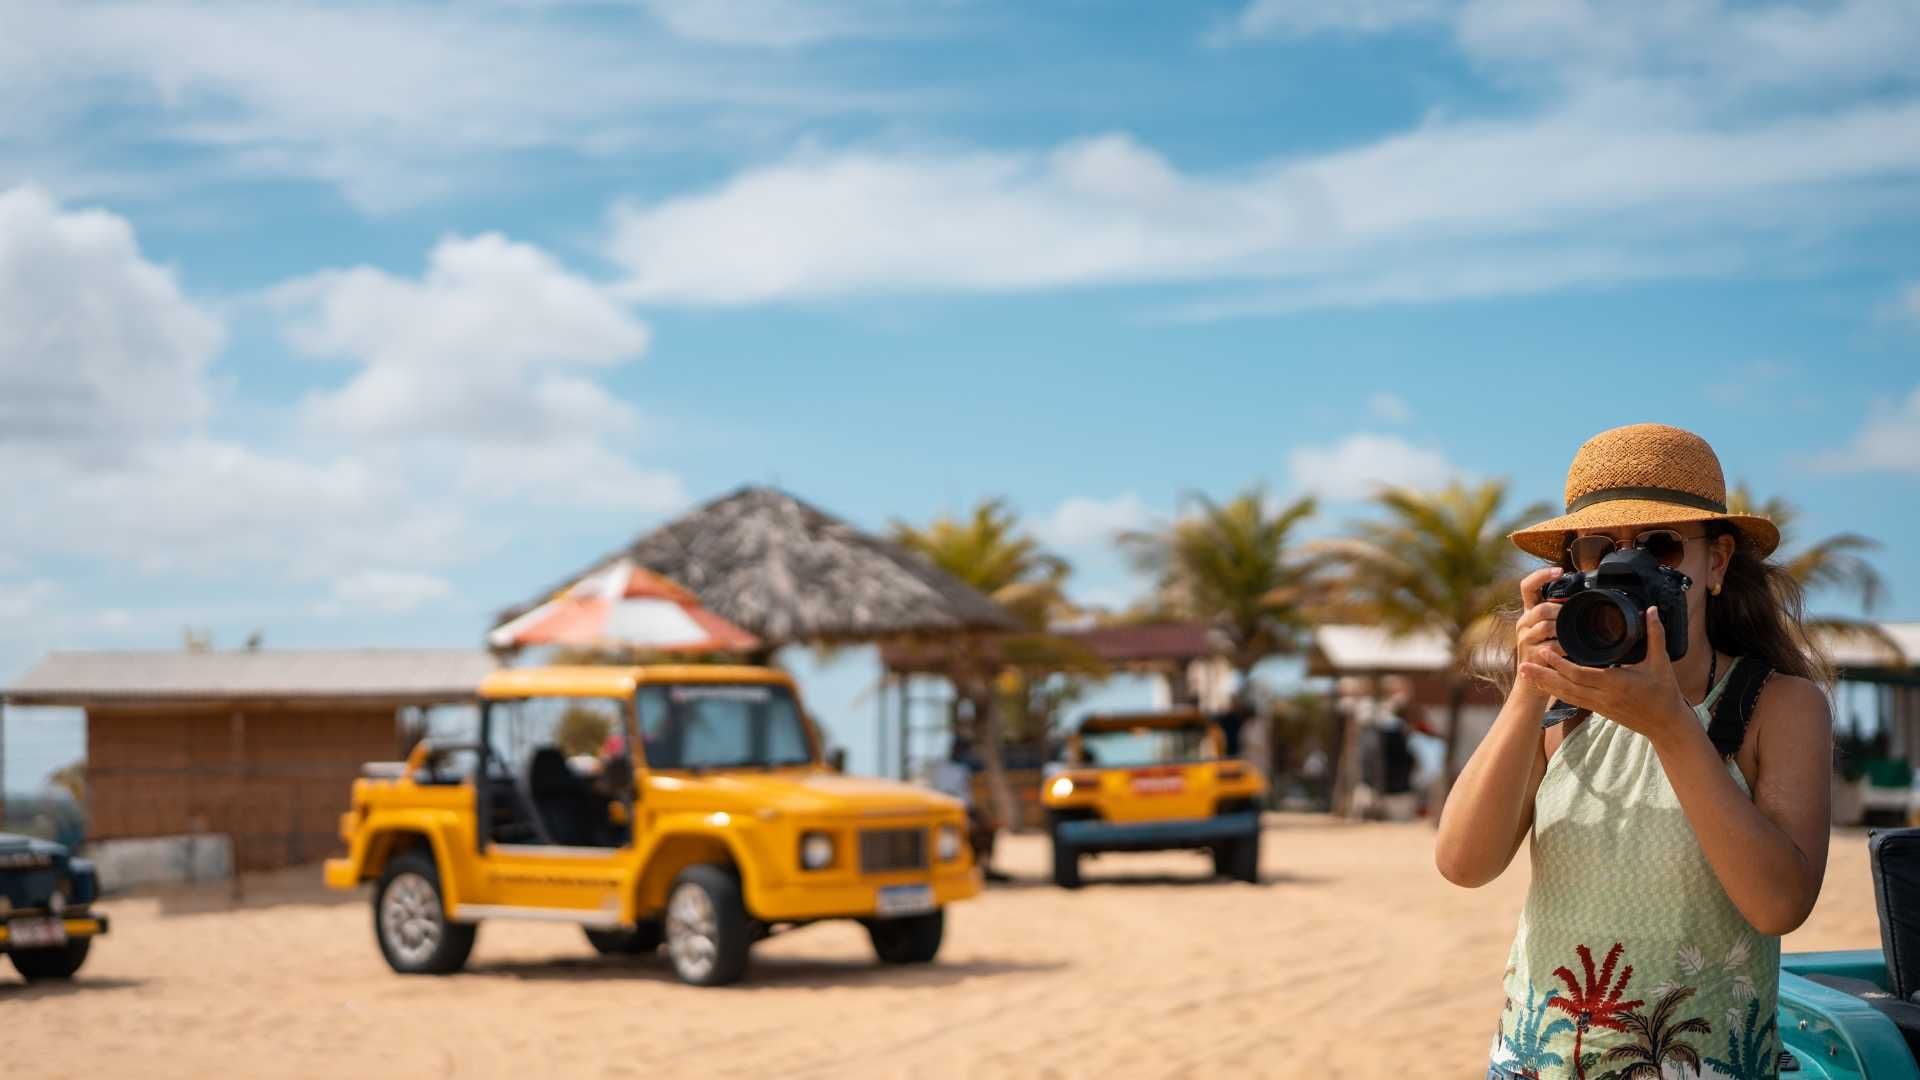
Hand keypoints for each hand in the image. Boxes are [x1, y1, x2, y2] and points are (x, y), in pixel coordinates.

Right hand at [1512, 567, 1564, 699]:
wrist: (1532, 685)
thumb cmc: (1547, 655)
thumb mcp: (1549, 632)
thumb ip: (1559, 615)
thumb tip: (1585, 599)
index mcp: (1528, 614)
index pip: (1527, 586)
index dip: (1541, 575)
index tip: (1559, 570)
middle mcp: (1523, 624)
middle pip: (1542, 609)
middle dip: (1562, 612)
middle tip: (1576, 619)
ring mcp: (1525, 641)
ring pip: (1547, 627)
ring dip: (1565, 631)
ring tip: (1575, 637)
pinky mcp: (1531, 656)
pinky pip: (1553, 647)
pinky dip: (1567, 649)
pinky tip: (1573, 651)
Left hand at [1518, 606, 1694, 743]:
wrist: (1665, 724)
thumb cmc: (1664, 693)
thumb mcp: (1661, 663)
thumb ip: (1654, 635)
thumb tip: (1651, 610)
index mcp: (1614, 683)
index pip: (1580, 674)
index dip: (1560, 664)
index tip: (1544, 651)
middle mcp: (1602, 696)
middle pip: (1565, 686)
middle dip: (1543, 675)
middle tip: (1522, 664)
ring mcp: (1597, 705)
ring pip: (1565, 694)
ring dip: (1544, 684)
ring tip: (1524, 674)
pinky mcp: (1597, 710)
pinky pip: (1571, 700)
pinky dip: (1555, 691)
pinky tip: (1542, 684)